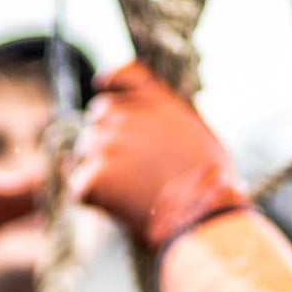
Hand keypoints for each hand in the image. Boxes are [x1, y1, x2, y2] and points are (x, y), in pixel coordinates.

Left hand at [71, 64, 246, 250]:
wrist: (203, 217)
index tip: (102, 84)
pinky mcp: (95, 175)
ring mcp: (109, 144)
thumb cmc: (210, 183)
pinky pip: (80, 186)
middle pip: (98, 116)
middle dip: (107, 136)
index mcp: (158, 102)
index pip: (123, 74)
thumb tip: (150, 119)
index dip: (110, 79)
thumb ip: (171, 115)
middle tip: (129, 168)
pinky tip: (120, 208)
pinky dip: (94, 199)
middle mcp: (129, 116)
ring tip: (129, 192)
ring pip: (85, 153)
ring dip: (99, 170)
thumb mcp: (201, 133)